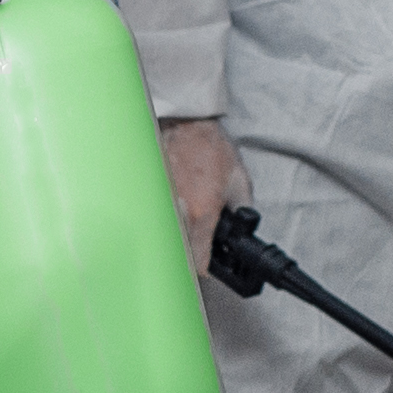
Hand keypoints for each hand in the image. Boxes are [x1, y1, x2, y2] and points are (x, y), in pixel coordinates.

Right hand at [162, 117, 241, 272]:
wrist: (186, 124)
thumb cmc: (210, 147)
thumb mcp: (239, 180)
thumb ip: (242, 208)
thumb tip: (242, 225)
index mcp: (202, 214)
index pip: (199, 262)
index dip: (207, 269)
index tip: (209, 267)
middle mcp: (178, 214)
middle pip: (179, 254)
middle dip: (189, 255)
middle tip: (199, 248)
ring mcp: (160, 206)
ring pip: (165, 239)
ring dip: (175, 240)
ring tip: (186, 230)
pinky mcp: (150, 196)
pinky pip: (155, 220)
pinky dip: (163, 222)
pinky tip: (171, 213)